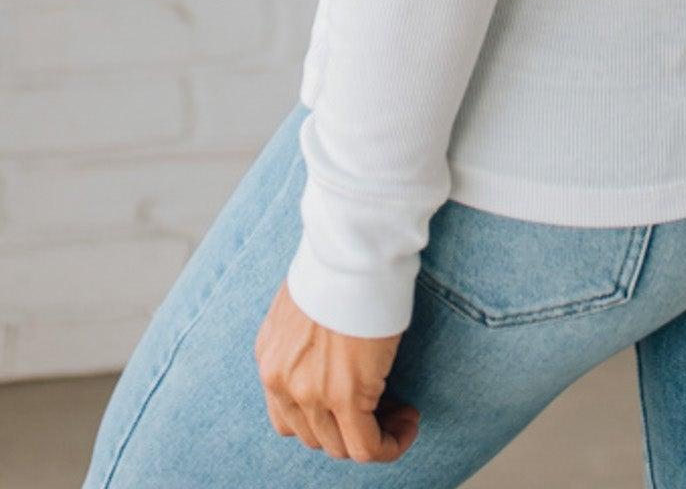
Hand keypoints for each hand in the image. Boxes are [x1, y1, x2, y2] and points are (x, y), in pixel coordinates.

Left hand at [255, 278, 420, 463]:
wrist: (353, 246)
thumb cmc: (341, 261)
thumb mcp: (306, 303)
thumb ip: (308, 338)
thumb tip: (333, 350)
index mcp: (270, 358)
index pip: (288, 416)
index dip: (326, 417)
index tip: (358, 399)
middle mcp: (281, 382)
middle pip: (313, 435)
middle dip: (349, 427)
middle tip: (384, 406)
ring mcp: (310, 393)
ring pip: (340, 446)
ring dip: (372, 436)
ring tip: (400, 412)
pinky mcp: (346, 396)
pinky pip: (366, 447)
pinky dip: (390, 444)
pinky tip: (409, 421)